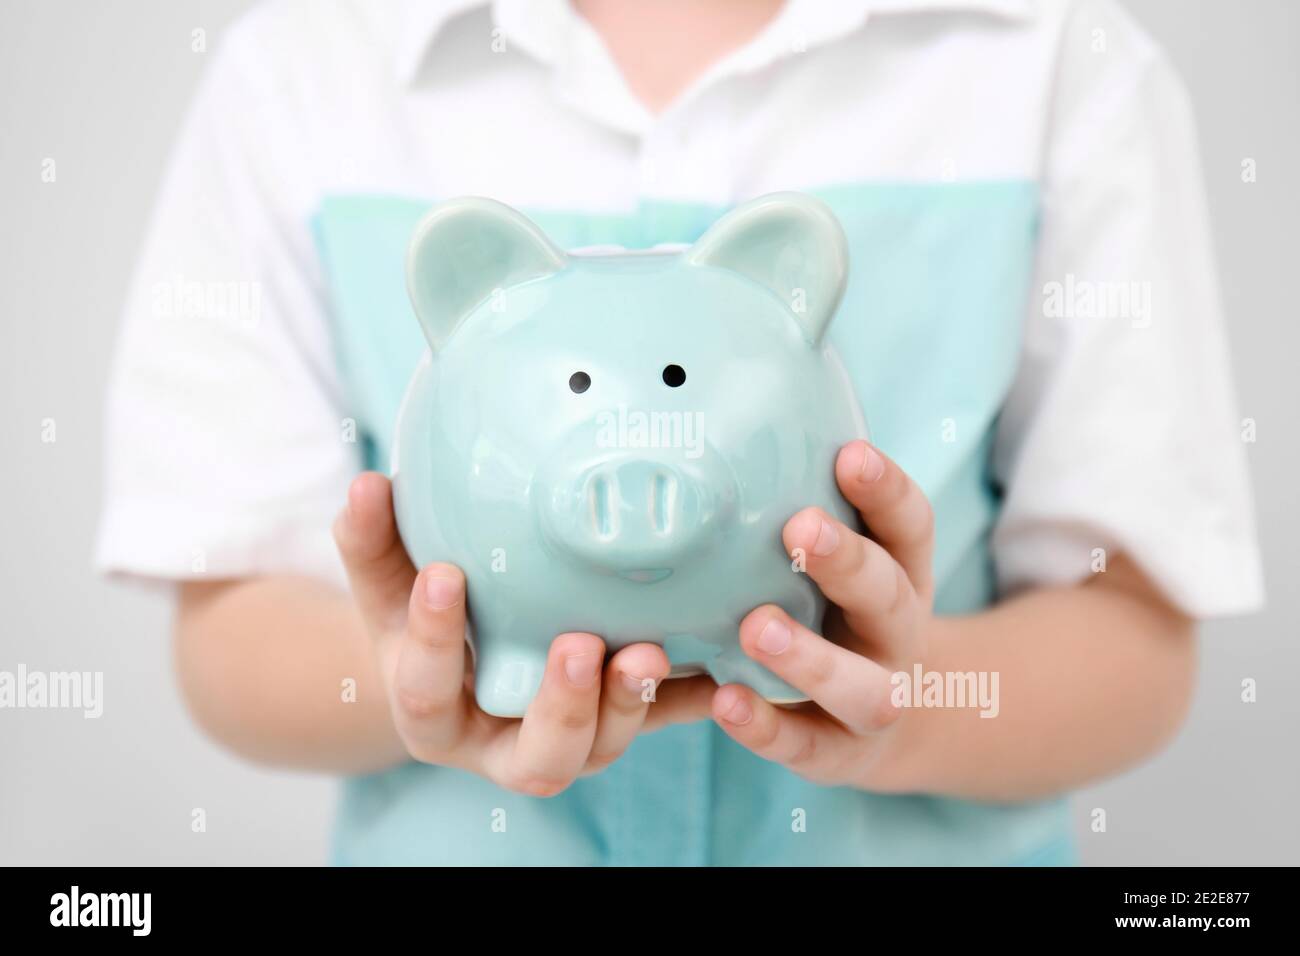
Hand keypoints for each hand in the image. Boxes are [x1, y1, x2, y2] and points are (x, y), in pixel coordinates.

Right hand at [333, 472, 699, 795]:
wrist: (456, 666)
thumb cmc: (419, 618)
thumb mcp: (388, 585)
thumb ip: (373, 543)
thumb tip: (365, 484)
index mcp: (434, 714)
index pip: (425, 692)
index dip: (433, 640)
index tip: (445, 574)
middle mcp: (502, 744)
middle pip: (536, 757)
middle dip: (562, 706)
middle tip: (580, 646)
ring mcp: (567, 741)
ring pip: (602, 747)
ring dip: (632, 702)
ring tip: (652, 652)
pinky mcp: (615, 722)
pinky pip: (661, 718)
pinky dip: (692, 695)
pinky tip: (722, 663)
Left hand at [710, 440, 934, 787]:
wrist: (893, 721)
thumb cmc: (842, 614)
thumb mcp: (847, 562)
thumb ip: (809, 508)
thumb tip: (743, 423)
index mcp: (901, 574)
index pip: (909, 525)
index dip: (886, 489)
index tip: (850, 454)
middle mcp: (897, 633)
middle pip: (889, 595)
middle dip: (848, 562)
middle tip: (800, 529)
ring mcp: (875, 697)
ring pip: (861, 685)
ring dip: (811, 656)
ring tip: (756, 627)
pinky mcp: (839, 752)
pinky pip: (806, 746)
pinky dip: (767, 728)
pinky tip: (724, 700)